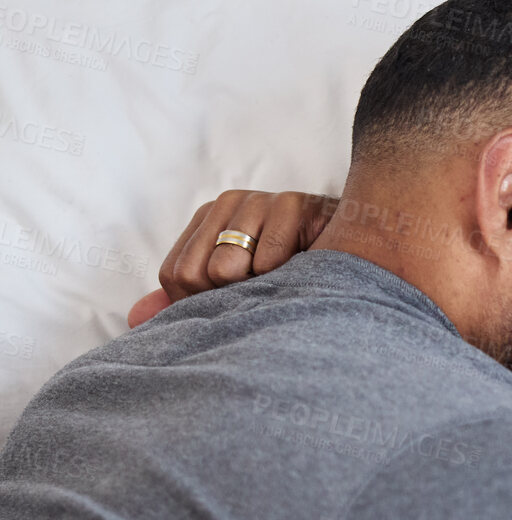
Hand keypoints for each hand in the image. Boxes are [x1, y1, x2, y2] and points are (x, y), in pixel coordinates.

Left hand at [127, 190, 337, 325]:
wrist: (367, 246)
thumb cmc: (299, 271)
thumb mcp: (240, 285)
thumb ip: (188, 301)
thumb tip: (135, 318)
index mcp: (209, 220)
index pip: (175, 274)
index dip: (201, 304)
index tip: (239, 305)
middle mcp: (228, 203)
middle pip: (197, 274)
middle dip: (231, 298)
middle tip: (268, 292)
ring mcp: (261, 200)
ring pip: (228, 269)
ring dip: (262, 289)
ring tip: (287, 281)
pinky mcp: (295, 203)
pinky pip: (270, 260)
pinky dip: (288, 278)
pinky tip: (307, 270)